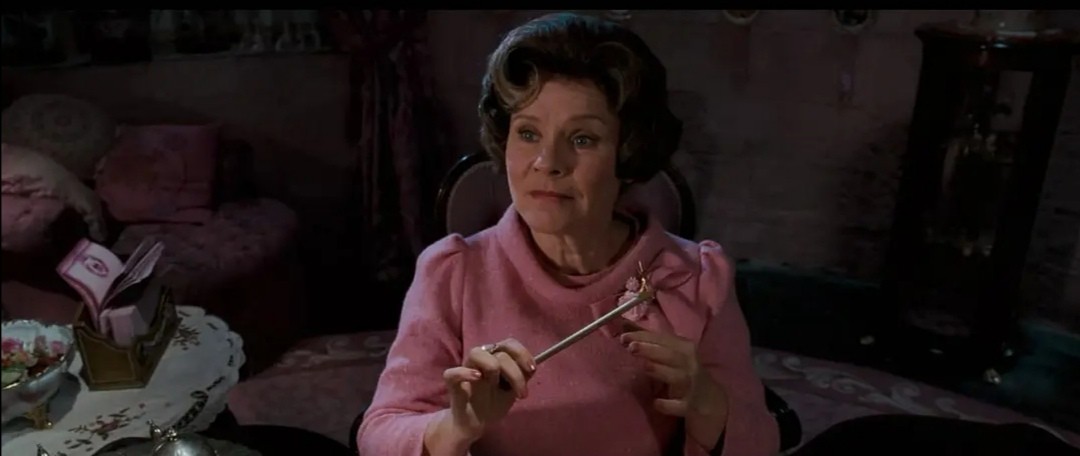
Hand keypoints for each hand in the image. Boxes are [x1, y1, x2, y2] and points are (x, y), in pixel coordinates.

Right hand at [442, 338, 535, 443]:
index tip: (532, 370)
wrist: (475, 423)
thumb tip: (532, 365)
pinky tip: (478, 378)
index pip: (509, 343)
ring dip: (493, 368)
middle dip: (515, 373)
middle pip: (500, 352)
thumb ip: (522, 376)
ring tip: (496, 386)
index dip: (522, 354)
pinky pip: (453, 372)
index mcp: (495, 357)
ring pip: (477, 353)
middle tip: (521, 393)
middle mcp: (481, 358)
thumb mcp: (513, 390)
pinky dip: (465, 372)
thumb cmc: (493, 402)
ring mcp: (465, 368)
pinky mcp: (453, 382)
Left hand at [620, 321, 728, 448]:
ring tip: (645, 366)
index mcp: (685, 348)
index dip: (645, 336)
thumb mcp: (672, 354)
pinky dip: (669, 404)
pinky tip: (656, 403)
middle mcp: (690, 364)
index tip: (624, 335)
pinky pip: (680, 405)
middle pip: (671, 355)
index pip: (664, 339)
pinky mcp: (691, 406)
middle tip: (631, 347)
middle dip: (651, 350)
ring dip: (661, 371)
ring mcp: (692, 386)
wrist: (711, 402)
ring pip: (677, 377)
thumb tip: (623, 325)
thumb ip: (650, 341)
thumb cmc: (685, 372)